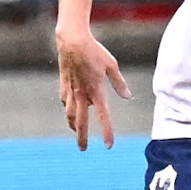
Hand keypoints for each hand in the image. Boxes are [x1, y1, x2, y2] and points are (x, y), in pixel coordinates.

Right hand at [56, 28, 128, 148]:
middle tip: (83, 149)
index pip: (103, 116)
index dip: (107, 131)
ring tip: (75, 132)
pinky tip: (69, 109)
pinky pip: (65, 101)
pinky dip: (68, 108)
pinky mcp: (63, 84)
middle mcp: (82, 94)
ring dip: (73, 125)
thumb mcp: (111, 65)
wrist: (71, 40)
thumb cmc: (94, 51)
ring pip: (70, 114)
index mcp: (96, 90)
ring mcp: (71, 90)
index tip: (109, 145)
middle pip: (80, 122)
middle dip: (82, 137)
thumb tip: (127, 96)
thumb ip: (119, 83)